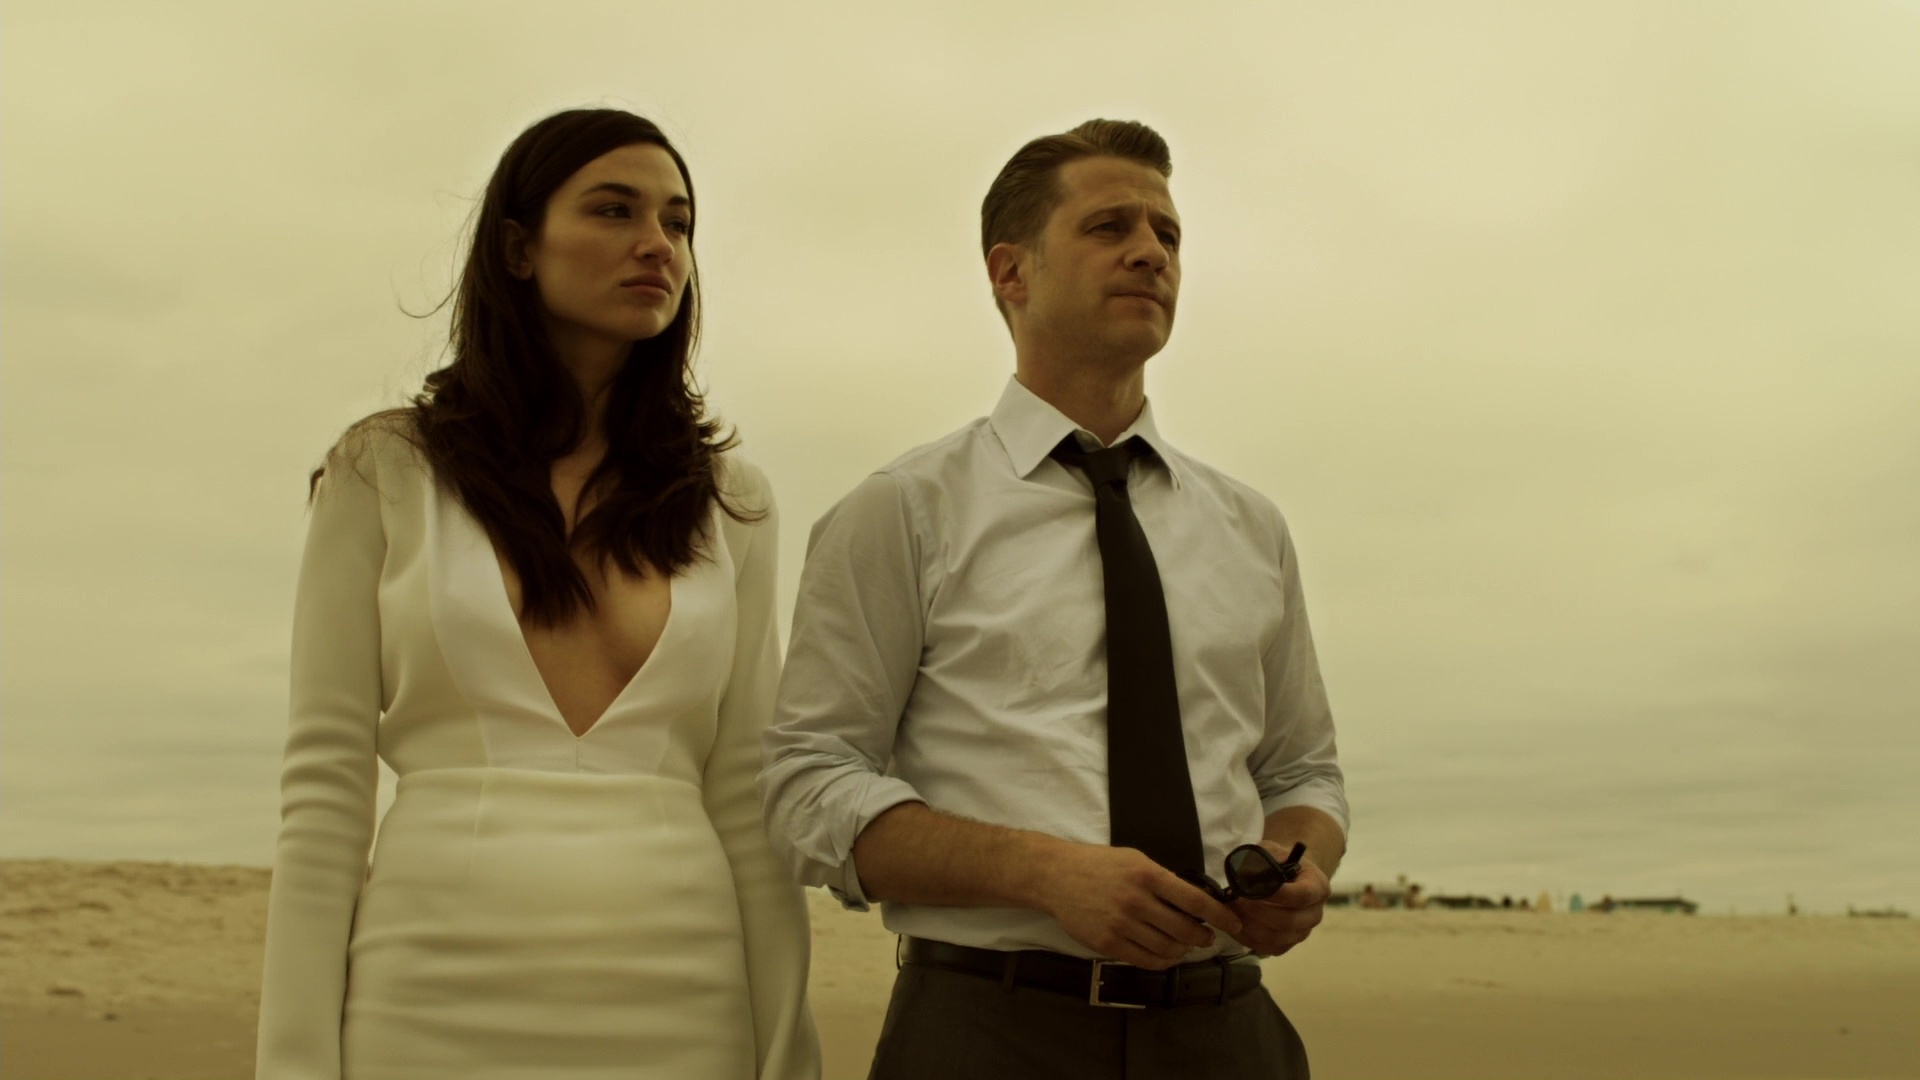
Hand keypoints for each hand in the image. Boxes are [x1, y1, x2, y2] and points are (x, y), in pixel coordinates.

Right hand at [1036, 843, 1245, 969]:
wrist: (1056, 876)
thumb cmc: (1098, 865)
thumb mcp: (1135, 859)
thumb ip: (1163, 879)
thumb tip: (1195, 901)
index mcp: (1148, 875)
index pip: (1195, 901)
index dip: (1221, 916)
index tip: (1234, 923)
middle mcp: (1137, 900)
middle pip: (1185, 930)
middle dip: (1203, 937)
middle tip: (1207, 937)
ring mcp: (1121, 924)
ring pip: (1168, 948)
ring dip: (1183, 951)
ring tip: (1185, 947)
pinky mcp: (1108, 943)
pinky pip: (1146, 960)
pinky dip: (1163, 961)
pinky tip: (1167, 955)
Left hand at [1228, 842, 1329, 956]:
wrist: (1289, 876)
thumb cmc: (1281, 862)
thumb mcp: (1274, 852)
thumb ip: (1262, 860)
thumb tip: (1243, 876)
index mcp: (1318, 887)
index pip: (1302, 895)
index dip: (1278, 894)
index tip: (1252, 888)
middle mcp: (1314, 914)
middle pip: (1288, 921)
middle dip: (1257, 912)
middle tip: (1235, 900)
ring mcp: (1302, 932)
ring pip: (1276, 938)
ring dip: (1250, 926)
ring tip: (1231, 911)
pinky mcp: (1287, 945)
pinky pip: (1267, 948)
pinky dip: (1247, 938)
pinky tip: (1234, 924)